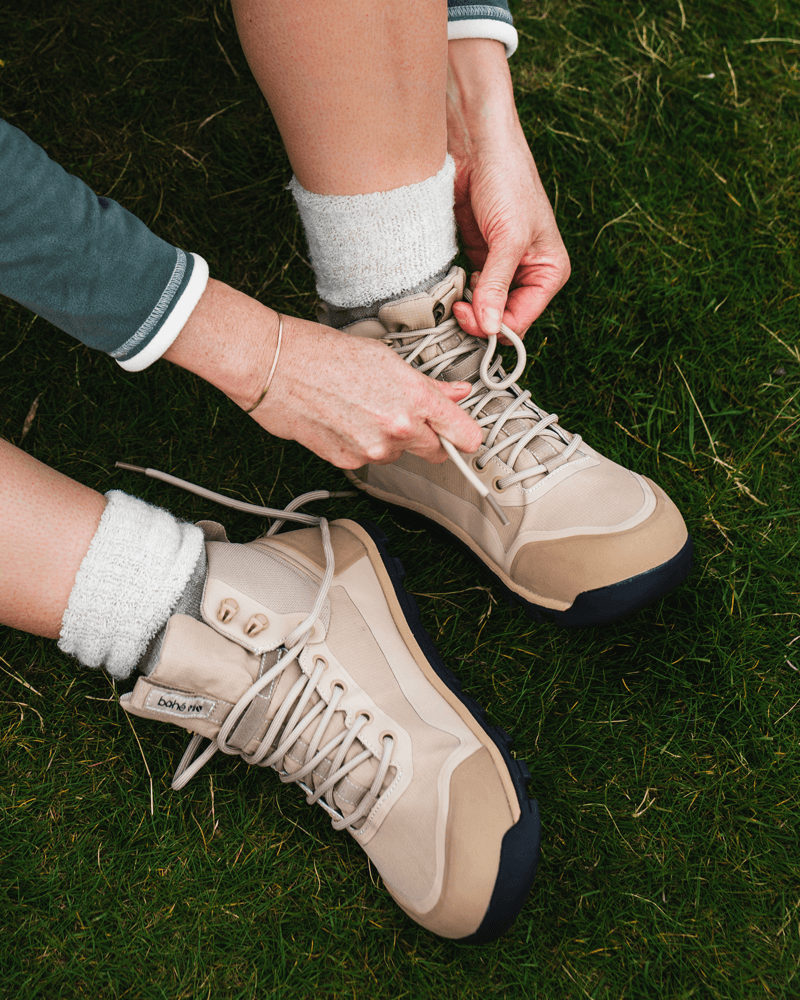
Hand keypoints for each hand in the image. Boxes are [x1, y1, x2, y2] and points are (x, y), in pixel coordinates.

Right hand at [164, 280, 481, 468]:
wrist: (272, 365)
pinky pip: (368, 458)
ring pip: (399, 454)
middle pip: (436, 452)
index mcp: (415, 399)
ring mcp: (372, 450)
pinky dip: (361, 443)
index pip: (467, 436)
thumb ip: (427, 385)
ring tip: (361, 406)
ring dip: (390, 438)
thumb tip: (457, 394)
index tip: (463, 433)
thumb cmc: (323, 352)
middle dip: (428, 437)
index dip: (467, 436)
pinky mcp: (346, 462)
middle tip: (405, 413)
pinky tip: (343, 418)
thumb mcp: (385, 358)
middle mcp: (398, 430)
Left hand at [446, 39, 570, 339]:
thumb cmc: (506, 182)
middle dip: (477, 320)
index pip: (521, 321)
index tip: (465, 316)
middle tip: (454, 309)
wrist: (477, 144)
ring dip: (463, 308)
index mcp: (549, 272)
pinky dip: (453, 292)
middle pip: (499, 319)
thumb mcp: (507, 238)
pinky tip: (444, 284)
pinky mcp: (476, 257)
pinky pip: (464, 289)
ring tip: (448, 296)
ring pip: (480, 308)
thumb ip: (497, 286)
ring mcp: (499, 267)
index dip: (494, 327)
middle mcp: (527, 275)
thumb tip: (489, 329)